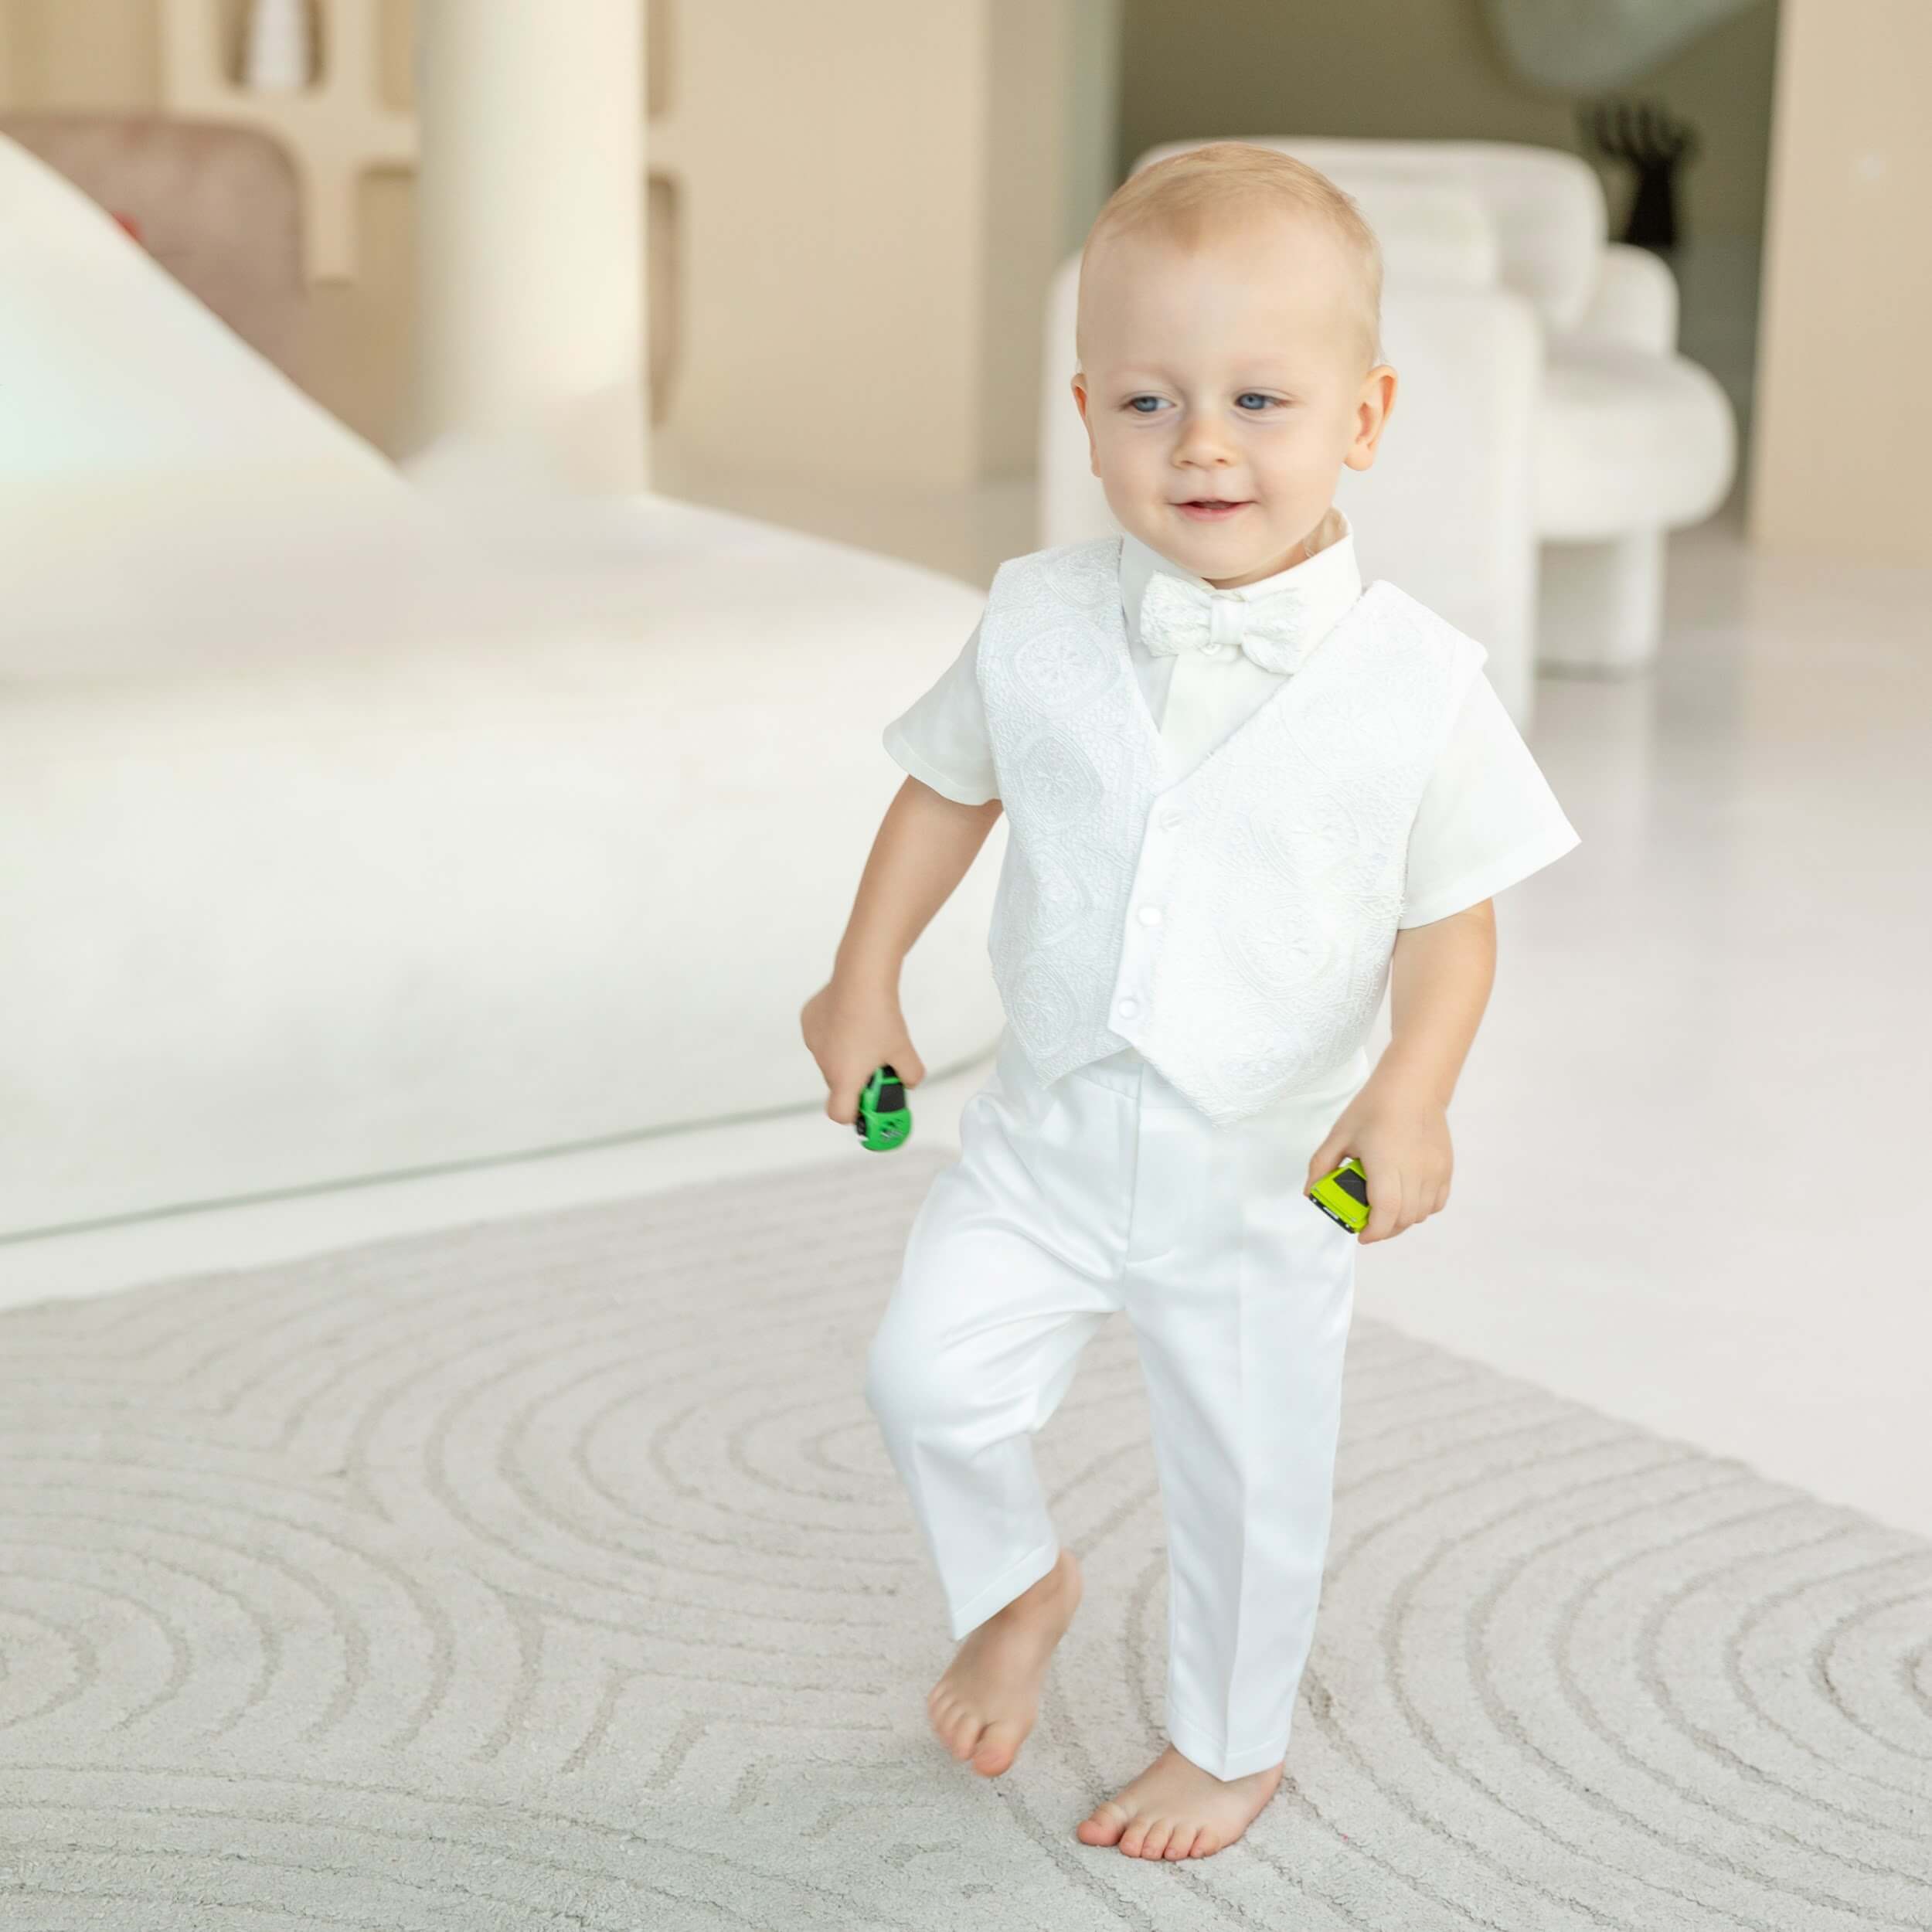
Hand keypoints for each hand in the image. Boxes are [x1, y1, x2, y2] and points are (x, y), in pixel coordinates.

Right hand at [800, 977, 926, 1125]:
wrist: (861, 977)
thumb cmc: (880, 1016)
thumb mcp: (904, 1051)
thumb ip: (910, 1075)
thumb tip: (909, 1082)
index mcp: (844, 1077)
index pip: (839, 1113)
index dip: (855, 1113)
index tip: (869, 1103)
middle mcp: (824, 1063)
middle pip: (839, 1084)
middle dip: (857, 1079)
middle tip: (878, 1063)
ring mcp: (813, 1041)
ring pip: (831, 1058)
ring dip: (846, 1055)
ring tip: (867, 1033)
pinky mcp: (809, 1022)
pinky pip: (824, 1036)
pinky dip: (836, 1034)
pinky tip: (852, 1017)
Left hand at [1303, 1074, 1452, 1243]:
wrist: (1413, 1087)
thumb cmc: (1373, 1108)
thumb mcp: (1339, 1134)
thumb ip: (1321, 1166)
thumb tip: (1311, 1193)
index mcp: (1385, 1163)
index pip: (1386, 1210)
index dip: (1373, 1231)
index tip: (1360, 1235)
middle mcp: (1414, 1171)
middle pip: (1403, 1218)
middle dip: (1384, 1229)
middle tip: (1367, 1224)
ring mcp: (1434, 1171)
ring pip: (1421, 1214)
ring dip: (1401, 1220)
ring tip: (1385, 1210)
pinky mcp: (1446, 1168)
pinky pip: (1436, 1203)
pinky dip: (1421, 1209)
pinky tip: (1406, 1199)